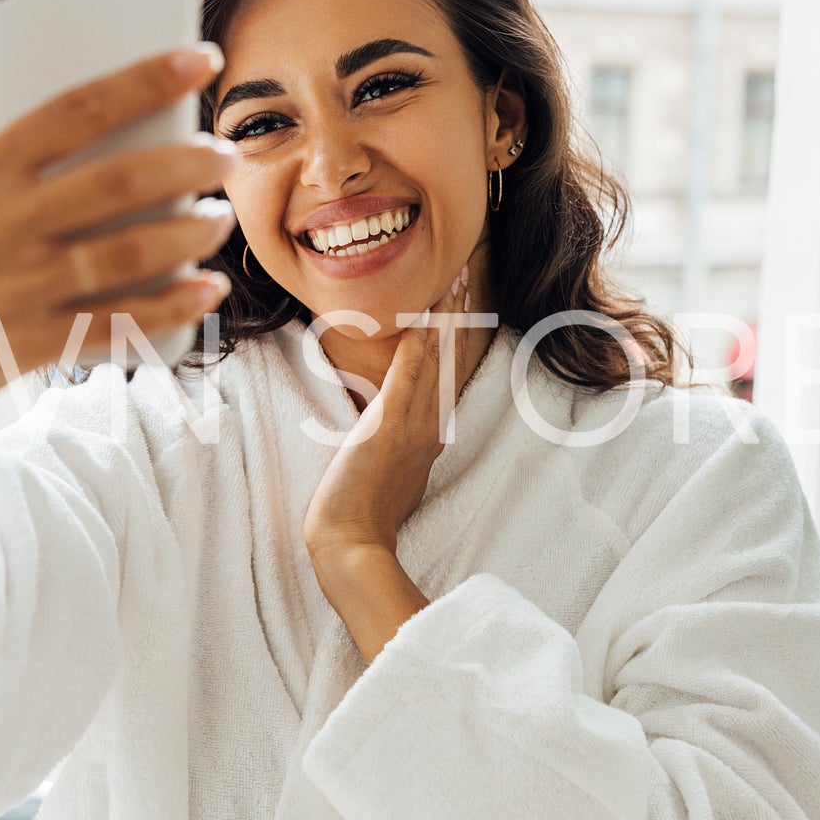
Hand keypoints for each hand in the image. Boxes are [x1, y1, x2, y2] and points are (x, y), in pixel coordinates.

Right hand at [0, 12, 239, 446]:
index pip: (73, 109)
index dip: (144, 79)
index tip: (200, 56)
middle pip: (115, 182)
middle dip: (186, 164)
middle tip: (226, 155)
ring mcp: (11, 289)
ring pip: (125, 256)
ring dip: (187, 235)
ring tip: (219, 219)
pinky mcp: (26, 345)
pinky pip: (114, 323)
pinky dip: (168, 308)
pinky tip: (206, 290)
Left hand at [303, 265, 474, 566]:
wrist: (352, 545)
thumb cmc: (361, 518)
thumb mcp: (388, 475)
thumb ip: (397, 449)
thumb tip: (390, 433)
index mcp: (429, 437)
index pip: (446, 376)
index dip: (456, 339)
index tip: (459, 305)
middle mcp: (429, 427)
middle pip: (449, 361)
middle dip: (458, 316)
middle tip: (467, 274)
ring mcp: (412, 427)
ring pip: (436, 361)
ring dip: (446, 318)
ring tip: (456, 280)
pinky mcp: (388, 427)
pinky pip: (407, 378)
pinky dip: (418, 346)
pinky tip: (425, 318)